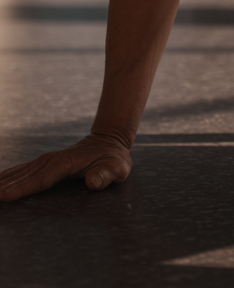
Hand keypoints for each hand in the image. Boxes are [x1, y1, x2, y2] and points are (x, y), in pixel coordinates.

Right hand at [0, 132, 131, 201]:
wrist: (110, 141)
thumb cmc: (114, 159)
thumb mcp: (117, 168)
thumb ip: (106, 175)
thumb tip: (93, 182)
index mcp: (67, 163)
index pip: (41, 179)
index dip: (22, 188)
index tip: (4, 197)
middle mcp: (52, 160)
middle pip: (24, 176)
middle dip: (4, 188)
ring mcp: (46, 160)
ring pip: (19, 172)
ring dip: (2, 182)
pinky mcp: (43, 163)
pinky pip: (21, 171)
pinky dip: (7, 177)